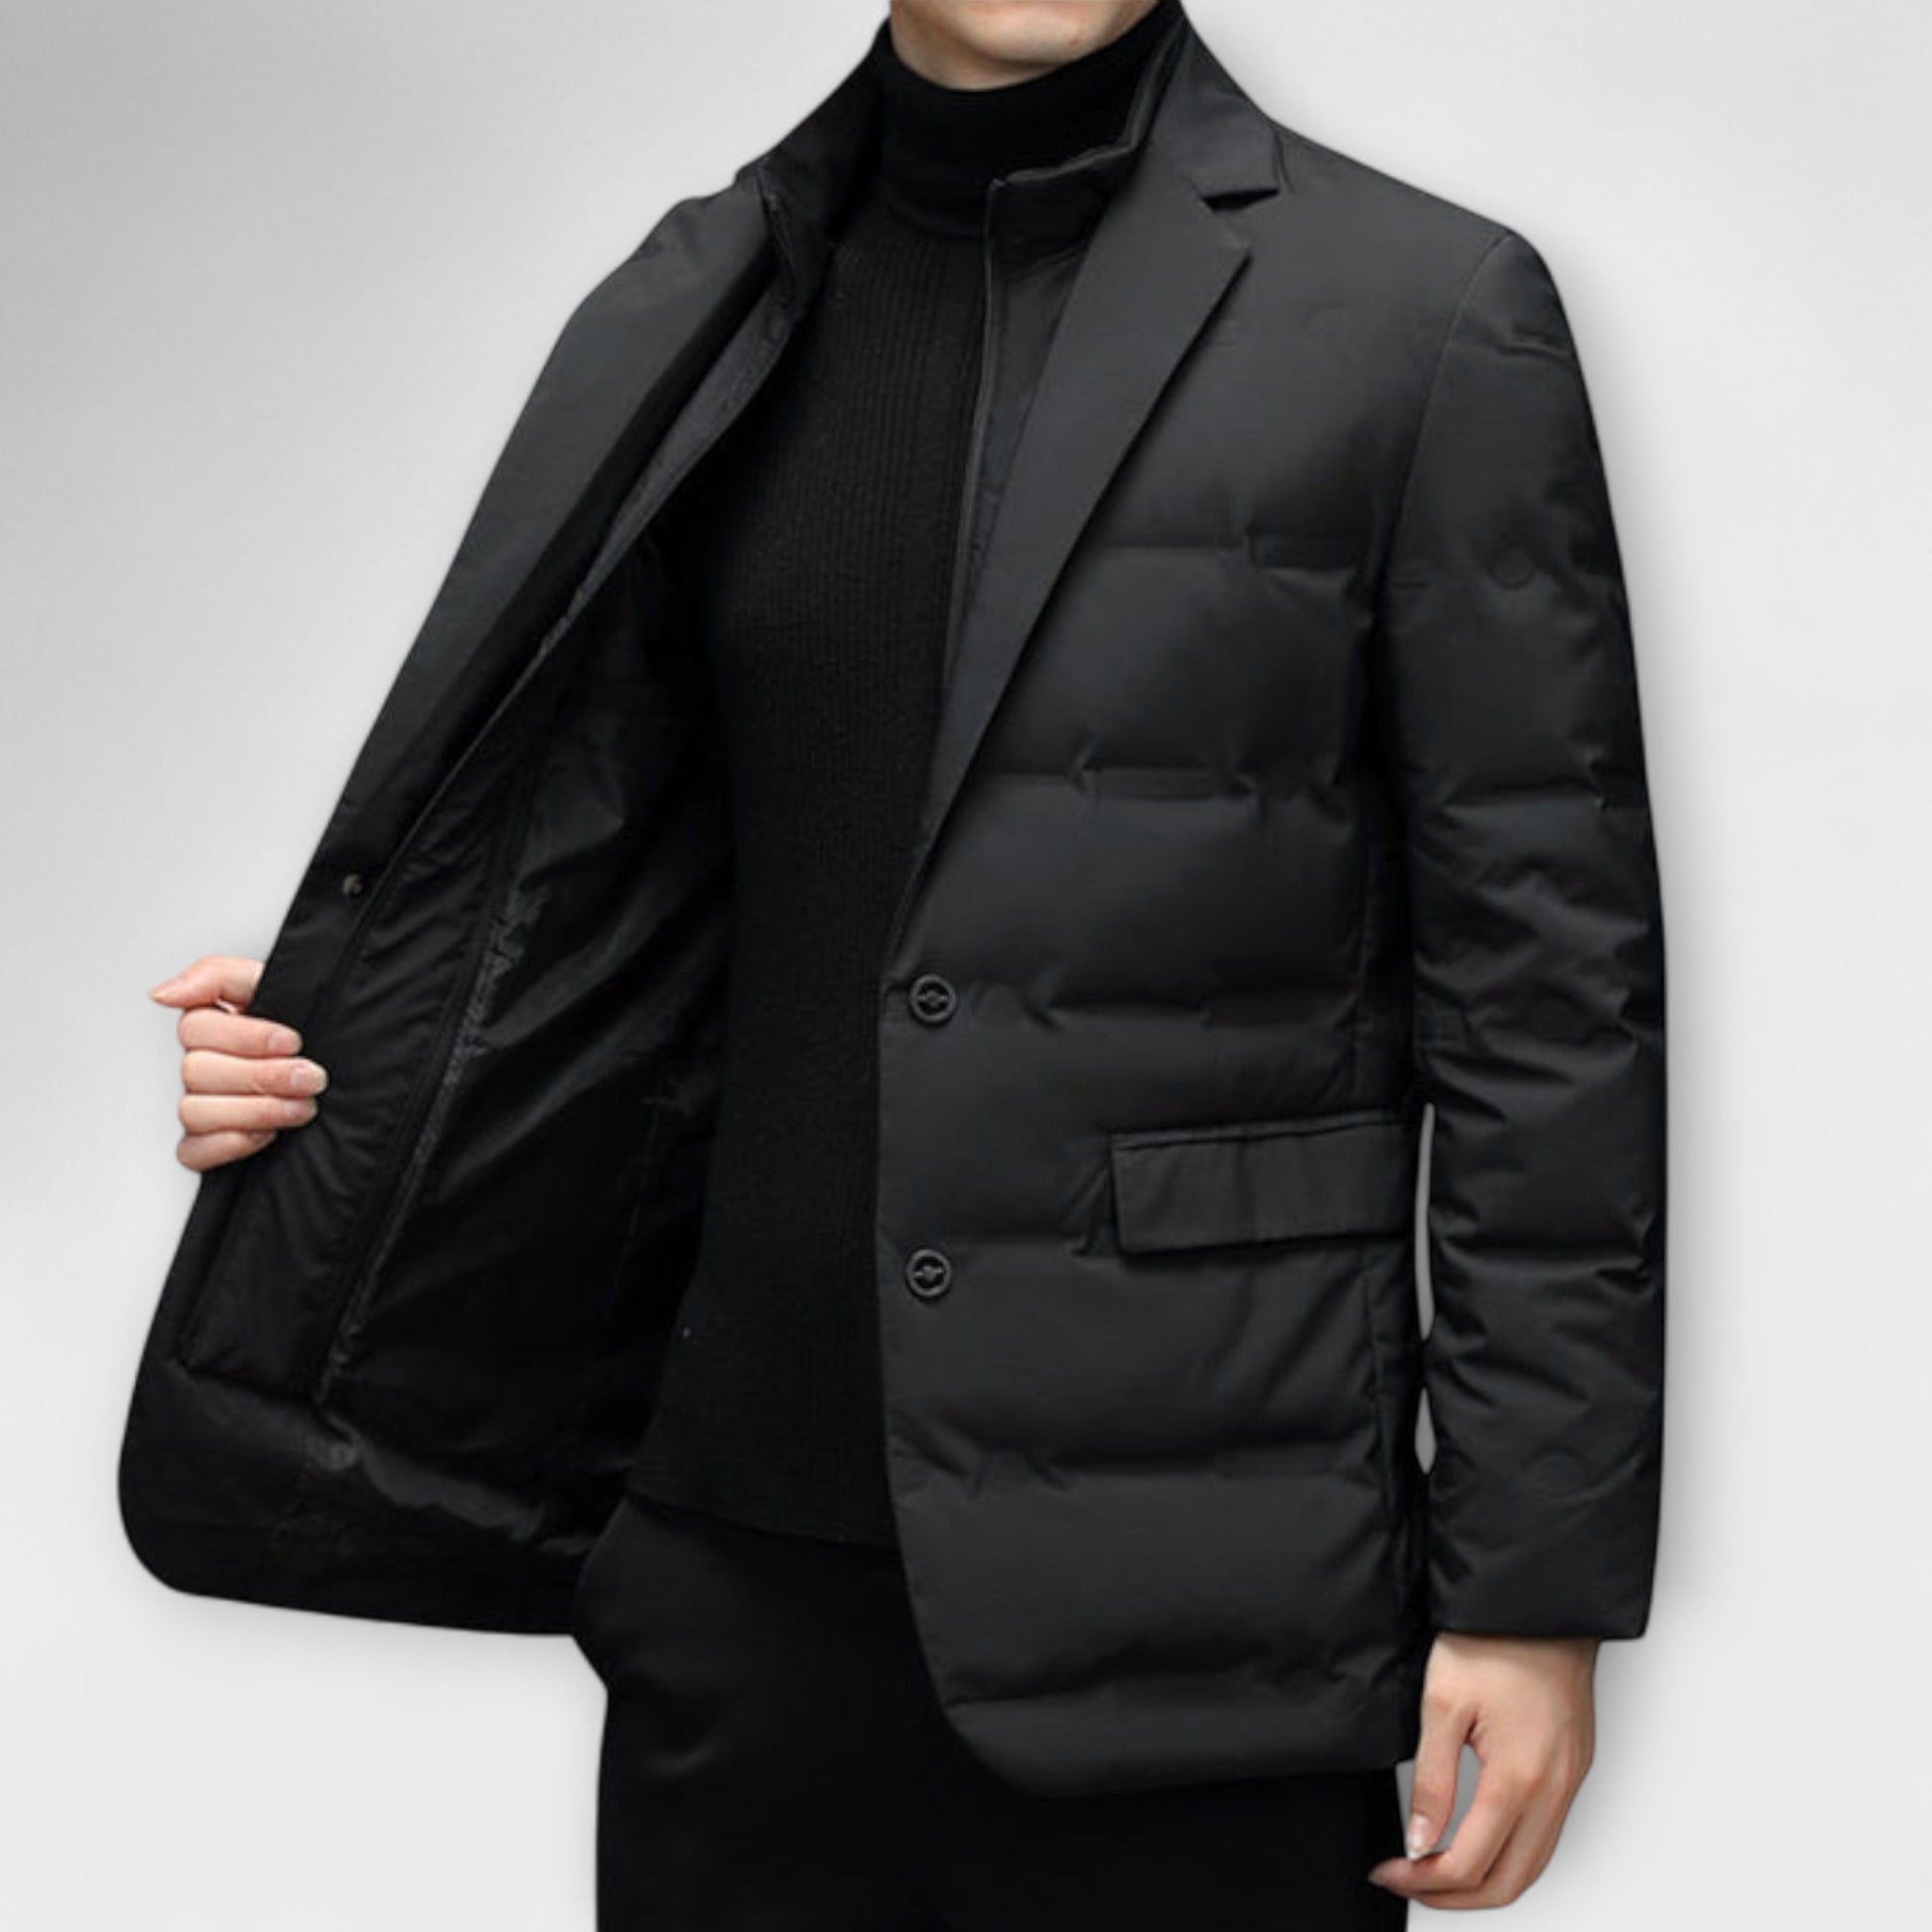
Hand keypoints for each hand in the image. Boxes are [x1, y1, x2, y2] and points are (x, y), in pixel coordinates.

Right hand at [148, 955, 328, 1171]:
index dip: (246, 1038)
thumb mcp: (272, 982)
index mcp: (210, 1025)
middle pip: (197, 1073)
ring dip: (255, 1111)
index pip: (196, 1030)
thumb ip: (217, 976)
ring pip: (195, 1112)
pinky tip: (267, 1135)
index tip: (291, 1041)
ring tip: (302, 1106)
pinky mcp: (205, 1144)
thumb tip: (164, 994)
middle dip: (262, 1076)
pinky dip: (227, 1145)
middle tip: (309, 1077)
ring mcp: (199, 1105)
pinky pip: (192, 1152)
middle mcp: (199, 1065)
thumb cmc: (310, 1025)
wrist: (352, 1064)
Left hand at [1367, 1630, 1597, 1908]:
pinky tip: (1479, 1841)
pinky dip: (1511, 1855)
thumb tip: (1420, 1842)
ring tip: (1435, 1871)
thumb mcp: (1442, 1704)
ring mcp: (1570, 1781)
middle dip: (1454, 1897)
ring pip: (1532, 1865)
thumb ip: (1432, 1781)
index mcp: (1519, 1778)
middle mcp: (1554, 1790)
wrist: (1538, 1602)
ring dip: (1485, 1881)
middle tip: (1409, 1883)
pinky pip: (1546, 1835)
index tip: (1389, 1871)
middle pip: (1509, 1882)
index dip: (1423, 1881)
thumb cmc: (1492, 1640)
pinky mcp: (1573, 1767)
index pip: (1470, 1864)